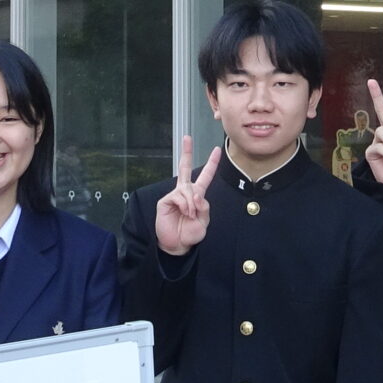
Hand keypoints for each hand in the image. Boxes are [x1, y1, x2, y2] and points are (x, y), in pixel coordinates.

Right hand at [154, 137, 219, 254]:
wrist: (178, 244)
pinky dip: (185, 205)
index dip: (211, 163)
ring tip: (190, 215)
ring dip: (192, 203)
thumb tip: (196, 195)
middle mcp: (185, 192)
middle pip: (185, 168)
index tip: (216, 150)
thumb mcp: (204, 221)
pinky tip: (184, 213)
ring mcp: (175, 195)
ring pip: (188, 189)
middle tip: (187, 137)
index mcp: (197, 195)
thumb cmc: (191, 233)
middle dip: (186, 152)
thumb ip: (204, 207)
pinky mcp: (166, 200)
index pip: (205, 176)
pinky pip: (179, 196)